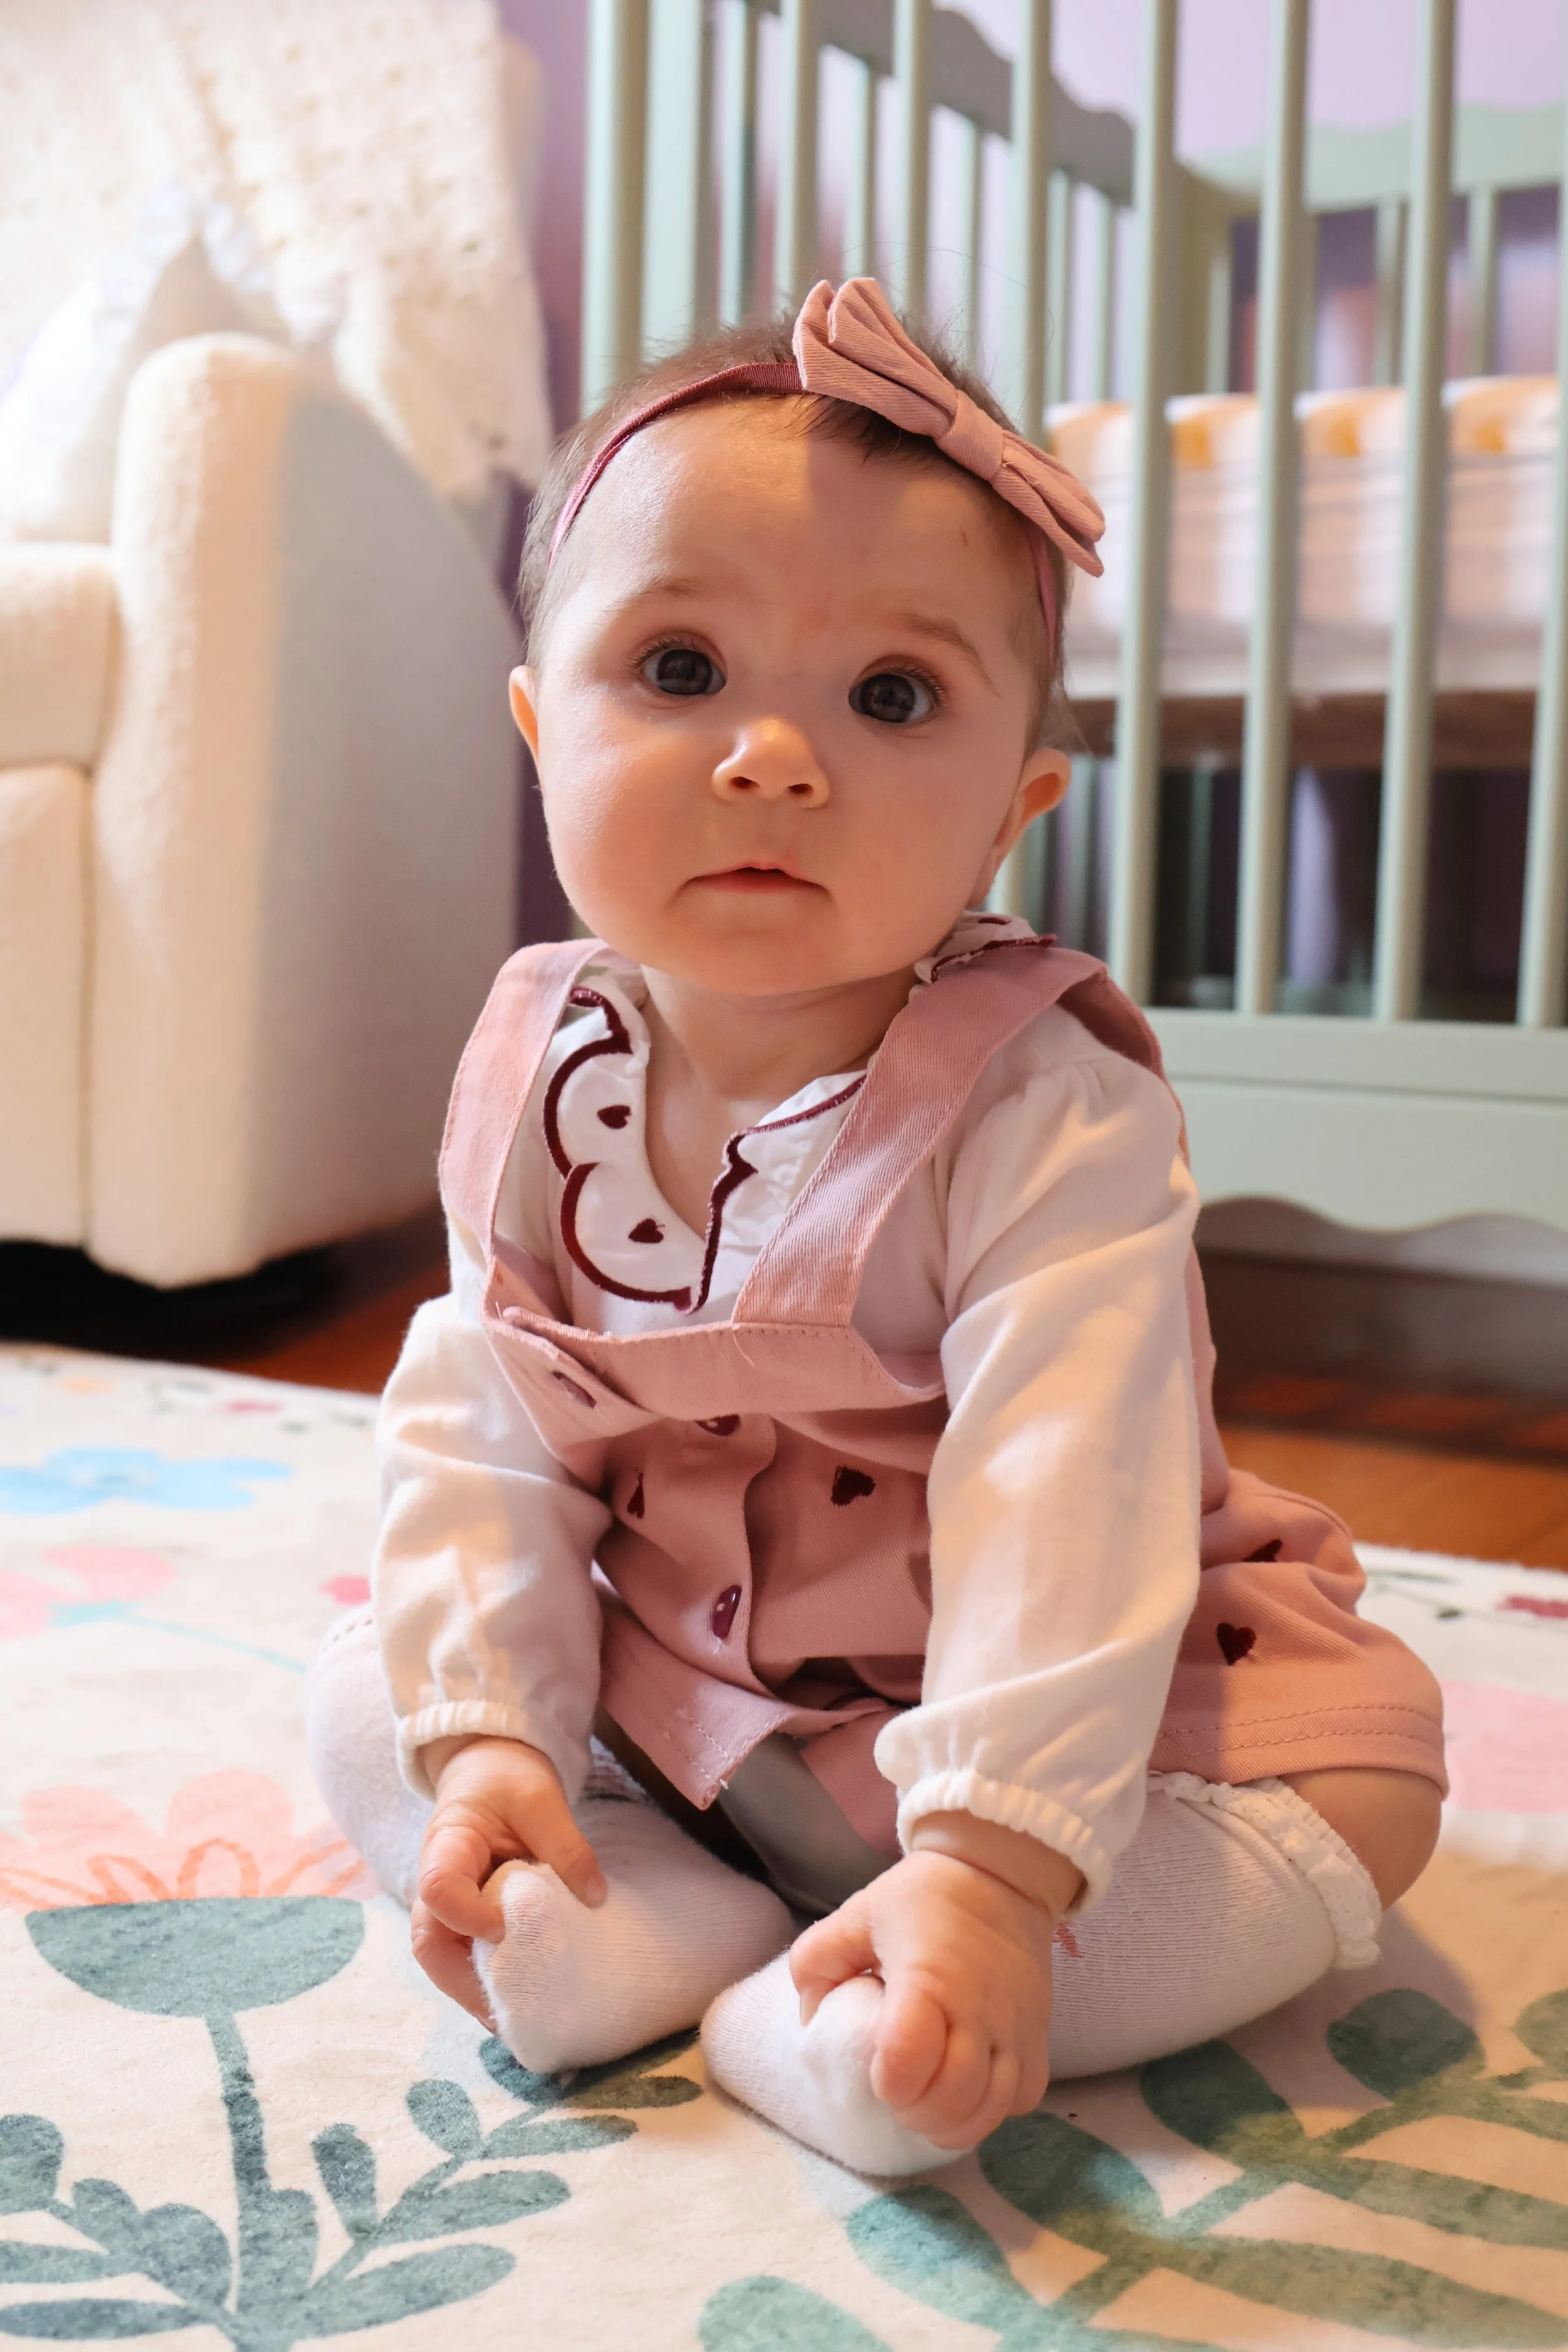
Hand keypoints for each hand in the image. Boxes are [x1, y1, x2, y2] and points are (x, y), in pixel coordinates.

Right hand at [411, 1736, 605, 2023]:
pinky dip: (484, 1979)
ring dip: (473, 1990)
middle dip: (461, 1982)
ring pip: (441, 1958)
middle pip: (427, 1942)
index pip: (439, 1888)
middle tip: (506, 2012)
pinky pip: (462, 1954)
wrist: (486, 1770)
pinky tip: (519, 2000)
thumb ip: (565, 1844)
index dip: (467, 1916)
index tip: (506, 1926)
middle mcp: (435, 1879)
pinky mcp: (462, 1916)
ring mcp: (445, 1904)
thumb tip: (595, 1897)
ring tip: (517, 2021)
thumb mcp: (541, 1798)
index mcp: (448, 1844)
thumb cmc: (508, 1780)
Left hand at [789, 1827, 1074, 2149]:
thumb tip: (812, 2019)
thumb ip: (817, 1962)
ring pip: (991, 2109)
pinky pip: (1023, 2096)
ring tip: (930, 2101)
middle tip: (900, 2091)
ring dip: (954, 2121)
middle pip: (952, 2099)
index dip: (887, 2082)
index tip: (878, 2069)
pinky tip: (972, 2090)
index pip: (907, 2062)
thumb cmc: (923, 1897)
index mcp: (927, 1980)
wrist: (1000, 1874)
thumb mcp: (858, 1914)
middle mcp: (978, 2011)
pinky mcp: (1041, 2035)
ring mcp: (1015, 2028)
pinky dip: (995, 2107)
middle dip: (916, 2113)